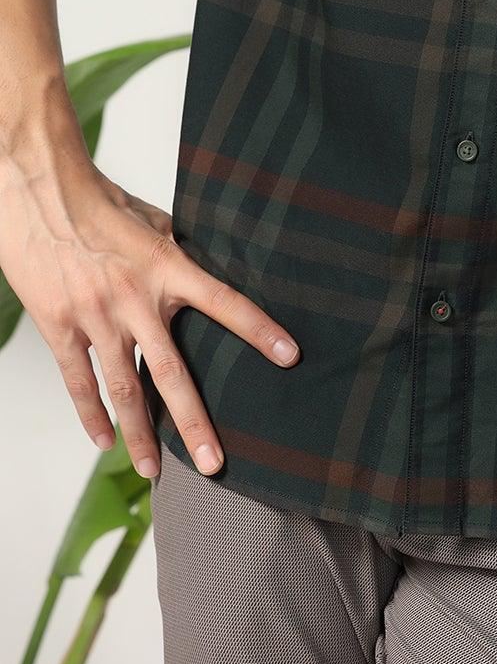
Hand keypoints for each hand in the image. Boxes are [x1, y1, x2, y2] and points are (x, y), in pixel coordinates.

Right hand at [0, 130, 299, 479]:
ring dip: (140, 434)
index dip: (259, 330)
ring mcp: (96, 317)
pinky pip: (79, 381)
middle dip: (194, 422)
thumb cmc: (100, 200)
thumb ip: (180, 254)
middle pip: (173, 372)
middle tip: (214, 463)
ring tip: (154, 471)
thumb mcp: (155, 220)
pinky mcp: (60, 327)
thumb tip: (206, 270)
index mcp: (167, 267)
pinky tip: (104, 441)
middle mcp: (136, 298)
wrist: (39, 192)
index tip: (290, 357)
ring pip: (124, 389)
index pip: (226, 302)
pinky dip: (91, 413)